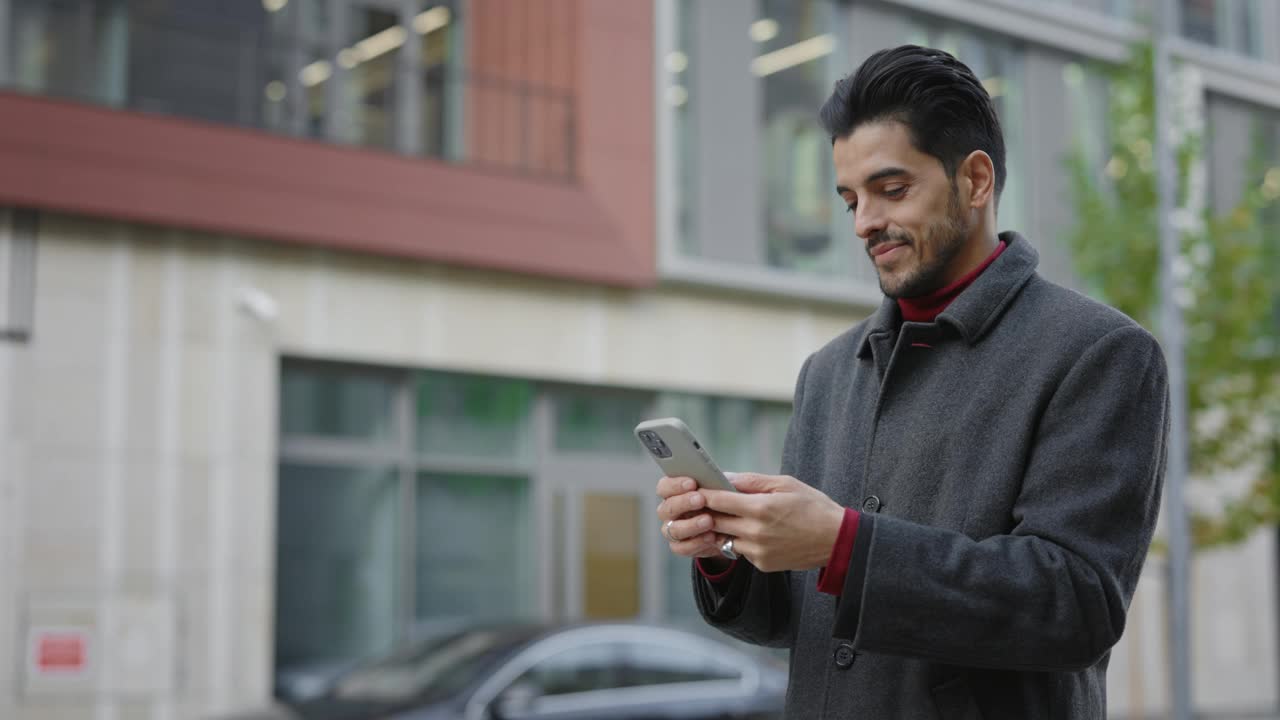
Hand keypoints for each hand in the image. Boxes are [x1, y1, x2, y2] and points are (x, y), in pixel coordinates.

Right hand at [655, 475, 727, 559]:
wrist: (729, 529)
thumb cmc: (722, 503)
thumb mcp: (724, 490)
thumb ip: (722, 483)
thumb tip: (727, 480)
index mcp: (673, 493)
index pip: (664, 486)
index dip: (675, 484)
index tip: (692, 483)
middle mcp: (669, 512)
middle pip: (667, 507)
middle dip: (684, 503)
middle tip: (700, 500)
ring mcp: (672, 530)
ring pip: (673, 529)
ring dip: (691, 524)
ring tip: (709, 521)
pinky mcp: (680, 547)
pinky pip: (682, 547)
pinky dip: (696, 543)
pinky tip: (711, 537)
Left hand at [700, 473, 844, 572]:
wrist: (836, 540)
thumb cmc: (813, 507)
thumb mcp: (785, 484)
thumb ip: (752, 481)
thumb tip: (726, 476)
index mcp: (761, 508)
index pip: (719, 500)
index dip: (703, 494)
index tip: (694, 488)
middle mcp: (756, 532)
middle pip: (715, 521)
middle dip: (706, 512)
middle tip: (699, 502)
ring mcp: (758, 551)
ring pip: (725, 538)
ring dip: (722, 528)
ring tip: (727, 516)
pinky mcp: (762, 564)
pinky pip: (741, 551)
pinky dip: (740, 540)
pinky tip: (751, 531)